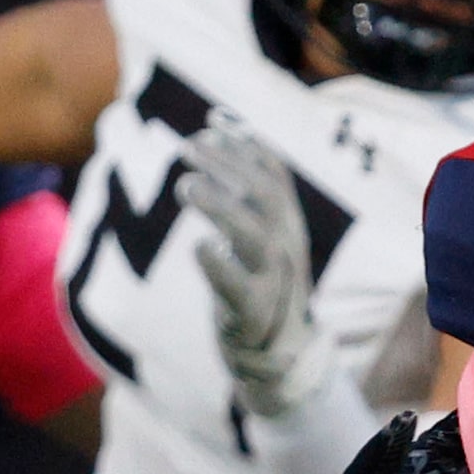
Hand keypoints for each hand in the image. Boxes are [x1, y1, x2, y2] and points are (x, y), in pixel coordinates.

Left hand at [179, 115, 322, 416]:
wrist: (278, 351)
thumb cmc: (259, 284)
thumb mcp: (258, 234)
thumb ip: (241, 189)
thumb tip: (219, 132)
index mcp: (287, 226)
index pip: (275, 175)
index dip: (247, 144)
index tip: (212, 121)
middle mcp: (285, 247)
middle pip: (266, 197)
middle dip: (229, 166)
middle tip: (186, 146)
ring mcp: (272, 280)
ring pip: (255, 238)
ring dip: (221, 208)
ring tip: (185, 186)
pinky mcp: (251, 313)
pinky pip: (239, 288)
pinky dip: (219, 265)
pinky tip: (198, 247)